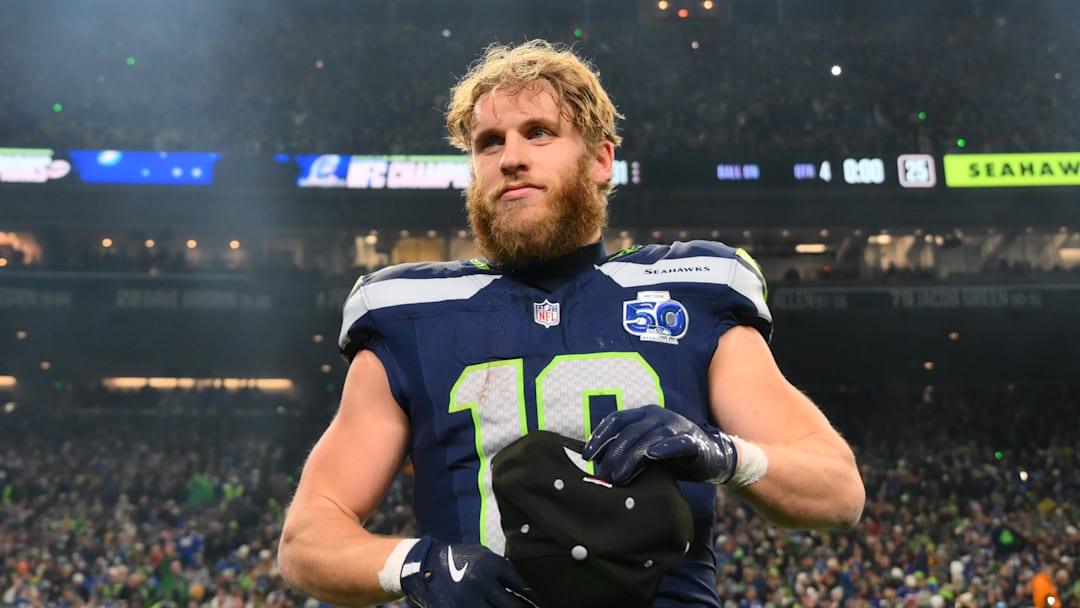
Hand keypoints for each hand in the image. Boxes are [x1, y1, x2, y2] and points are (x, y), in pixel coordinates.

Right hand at [400, 536, 539, 607]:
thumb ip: (502, 570)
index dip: (534, 600)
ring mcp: (467, 599)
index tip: (541, 606)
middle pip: (513, 606)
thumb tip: (526, 592)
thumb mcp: (483, 556)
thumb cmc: (460, 558)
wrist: (425, 563)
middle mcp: (481, 582)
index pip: (521, 587)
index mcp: (491, 564)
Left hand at [582, 404, 737, 484]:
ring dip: (631, 457)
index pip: (616, 420)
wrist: (712, 458)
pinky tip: (653, 456)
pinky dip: (664, 448)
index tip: (585, 455)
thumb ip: (625, 452)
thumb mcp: (645, 451)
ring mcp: (676, 426)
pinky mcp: (693, 441)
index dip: (599, 436)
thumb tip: (596, 465)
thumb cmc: (671, 456)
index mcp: (643, 414)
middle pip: (629, 432)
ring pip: (649, 439)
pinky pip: (677, 443)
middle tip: (602, 475)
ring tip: (618, 476)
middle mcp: (658, 415)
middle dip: (613, 454)